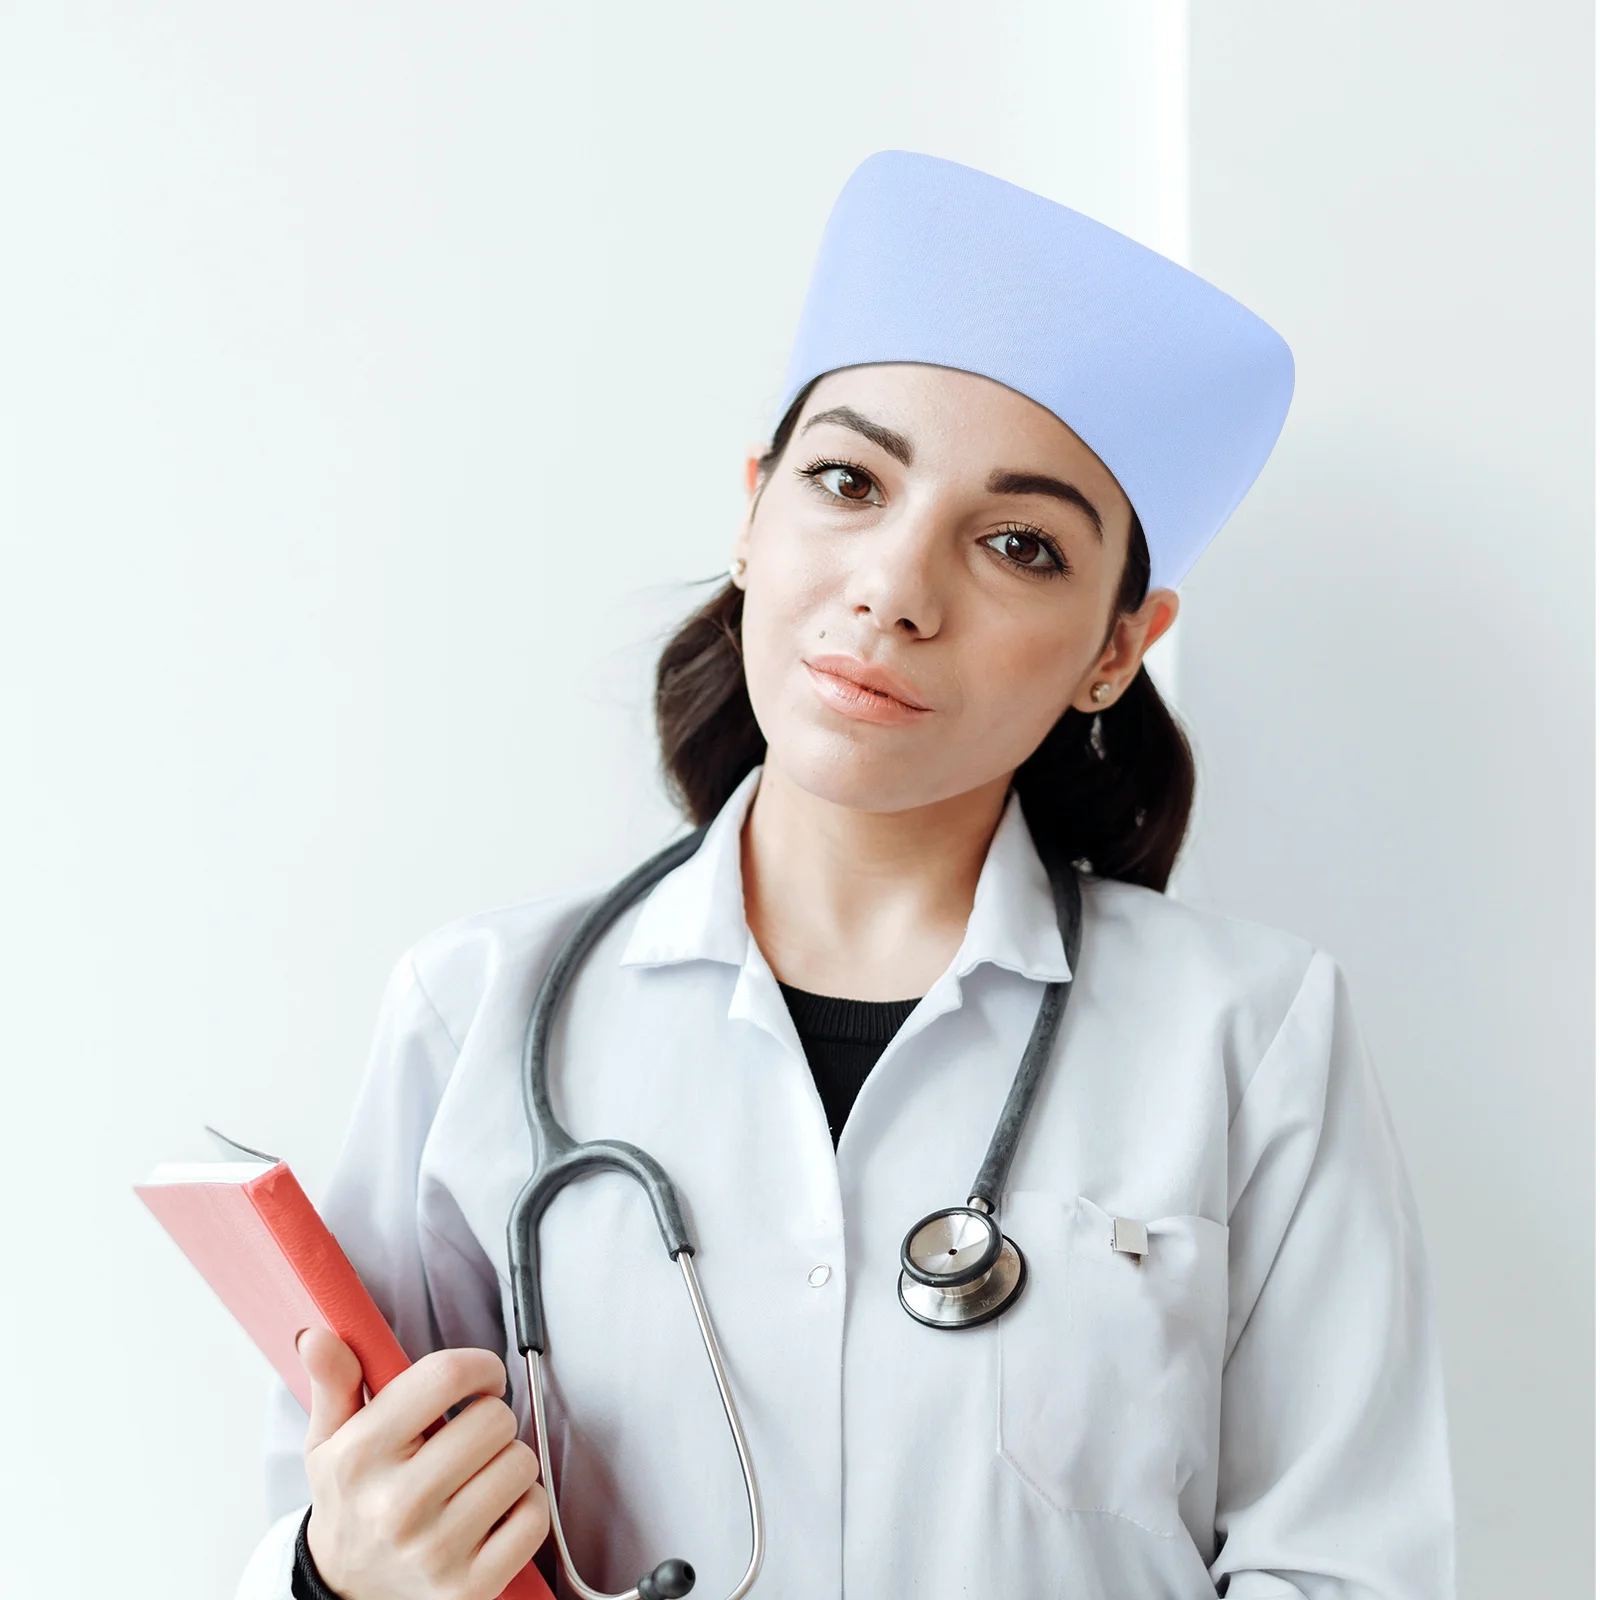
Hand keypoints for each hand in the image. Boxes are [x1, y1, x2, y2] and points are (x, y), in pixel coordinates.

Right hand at [297, 1327, 549, 1599]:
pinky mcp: (470, 1588)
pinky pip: (534, 1518)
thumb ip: (334, 1381)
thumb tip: (316, 1334)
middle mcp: (397, 1505)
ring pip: (521, 1464)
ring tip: (475, 1475)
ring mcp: (435, 1551)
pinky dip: (525, 1507)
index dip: (480, 1365)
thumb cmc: (351, 1499)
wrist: (347, 1591)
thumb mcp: (330, 1440)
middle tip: (470, 1437)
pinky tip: (493, 1511)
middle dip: (491, 1418)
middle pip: (494, 1420)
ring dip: (509, 1462)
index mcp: (360, 1456)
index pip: (447, 1375)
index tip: (481, 1378)